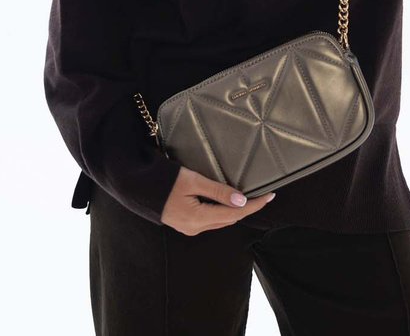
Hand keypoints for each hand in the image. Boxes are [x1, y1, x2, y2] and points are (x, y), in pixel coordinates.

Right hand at [160, 165, 275, 235]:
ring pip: (221, 220)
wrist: (139, 188)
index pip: (235, 213)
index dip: (254, 205)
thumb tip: (241, 200)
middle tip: (264, 194)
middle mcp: (195, 227)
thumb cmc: (165, 181)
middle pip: (230, 219)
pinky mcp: (186, 223)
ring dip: (236, 210)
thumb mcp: (193, 181)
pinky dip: (224, 211)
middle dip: (248, 208)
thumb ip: (218, 191)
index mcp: (198, 218)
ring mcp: (190, 228)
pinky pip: (211, 220)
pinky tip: (229, 202)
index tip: (270, 195)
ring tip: (251, 197)